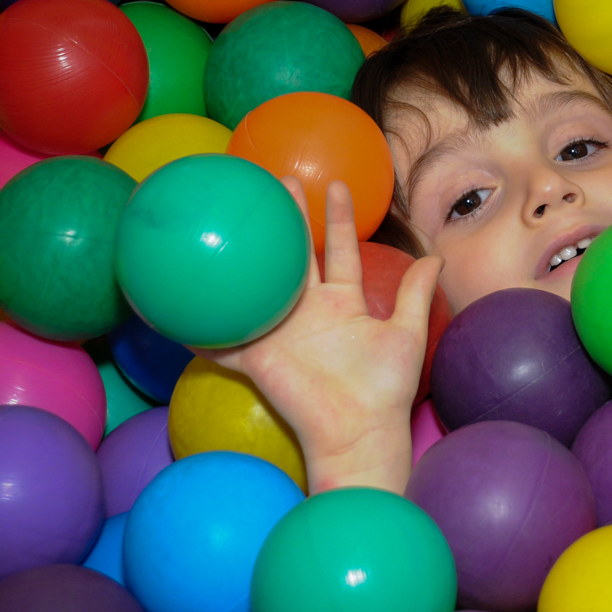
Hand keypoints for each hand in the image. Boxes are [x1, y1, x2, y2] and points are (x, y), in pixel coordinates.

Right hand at [192, 177, 443, 494]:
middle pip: (295, 255)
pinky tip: (175, 302)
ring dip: (245, 252)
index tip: (334, 185)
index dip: (337, 219)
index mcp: (344, 304)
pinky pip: (222, 339)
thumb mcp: (406, 335)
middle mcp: (310, 311)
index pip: (340, 250)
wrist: (358, 432)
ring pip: (259, 282)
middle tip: (279, 179)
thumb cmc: (384, 389)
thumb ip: (415, 295)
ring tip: (231, 215)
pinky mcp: (257, 357)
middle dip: (289, 218)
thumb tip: (437, 256)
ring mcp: (281, 331)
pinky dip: (200, 326)